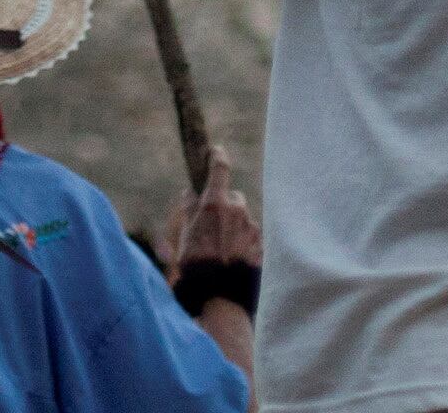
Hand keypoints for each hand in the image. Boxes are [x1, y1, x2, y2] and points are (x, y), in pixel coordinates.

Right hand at [155, 145, 262, 272]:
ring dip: (236, 228)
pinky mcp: (263, 245)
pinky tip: (236, 260)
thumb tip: (190, 193)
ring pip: (244, 220)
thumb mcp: (184, 235)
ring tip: (224, 251)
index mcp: (216, 203)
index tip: (216, 151)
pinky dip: (245, 244)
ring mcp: (253, 228)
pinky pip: (253, 238)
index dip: (217, 156)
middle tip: (213, 226)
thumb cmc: (196, 264)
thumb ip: (189, 210)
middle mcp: (238, 210)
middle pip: (233, 198)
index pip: (220, 168)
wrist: (220, 295)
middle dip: (225, 207)